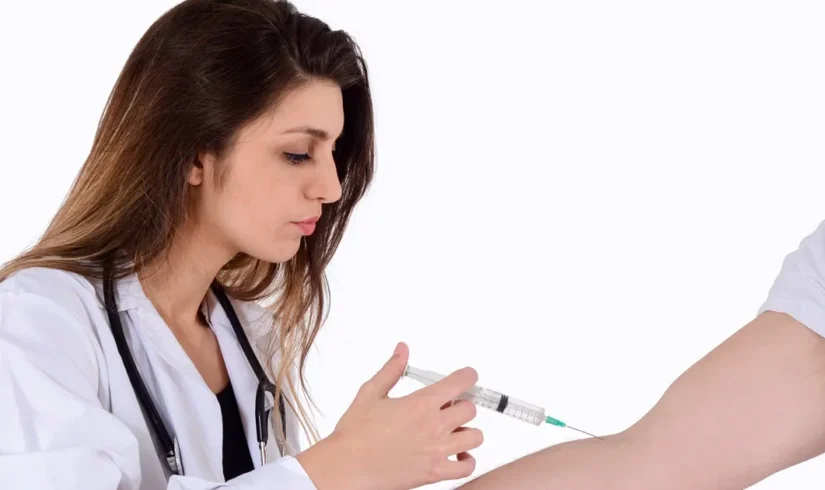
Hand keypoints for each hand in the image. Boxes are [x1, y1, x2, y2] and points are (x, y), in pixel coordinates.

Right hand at [297, 342, 483, 489]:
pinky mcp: (435, 473)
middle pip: (470, 409)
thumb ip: (391, 370)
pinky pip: (466, 467)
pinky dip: (466, 460)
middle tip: (449, 406)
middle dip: (462, 404)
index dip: (468, 375)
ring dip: (468, 431)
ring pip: (475, 436)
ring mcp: (437, 451)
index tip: (468, 375)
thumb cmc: (355, 434)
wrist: (347, 467)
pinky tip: (456, 454)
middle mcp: (433, 426)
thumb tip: (402, 350)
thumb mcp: (370, 393)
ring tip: (453, 430)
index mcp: (420, 404)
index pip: (460, 382)